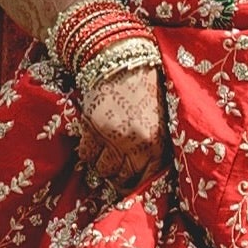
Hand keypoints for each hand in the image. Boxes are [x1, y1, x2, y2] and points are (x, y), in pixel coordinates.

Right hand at [75, 63, 167, 192]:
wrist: (124, 61)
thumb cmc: (147, 88)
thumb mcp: (161, 118)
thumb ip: (156, 144)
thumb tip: (148, 171)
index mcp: (158, 142)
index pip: (148, 178)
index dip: (139, 185)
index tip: (133, 187)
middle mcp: (136, 144)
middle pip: (123, 178)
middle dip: (119, 178)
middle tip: (117, 170)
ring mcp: (113, 137)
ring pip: (103, 169)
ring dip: (103, 165)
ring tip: (107, 154)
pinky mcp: (93, 128)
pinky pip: (87, 155)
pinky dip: (89, 153)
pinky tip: (94, 143)